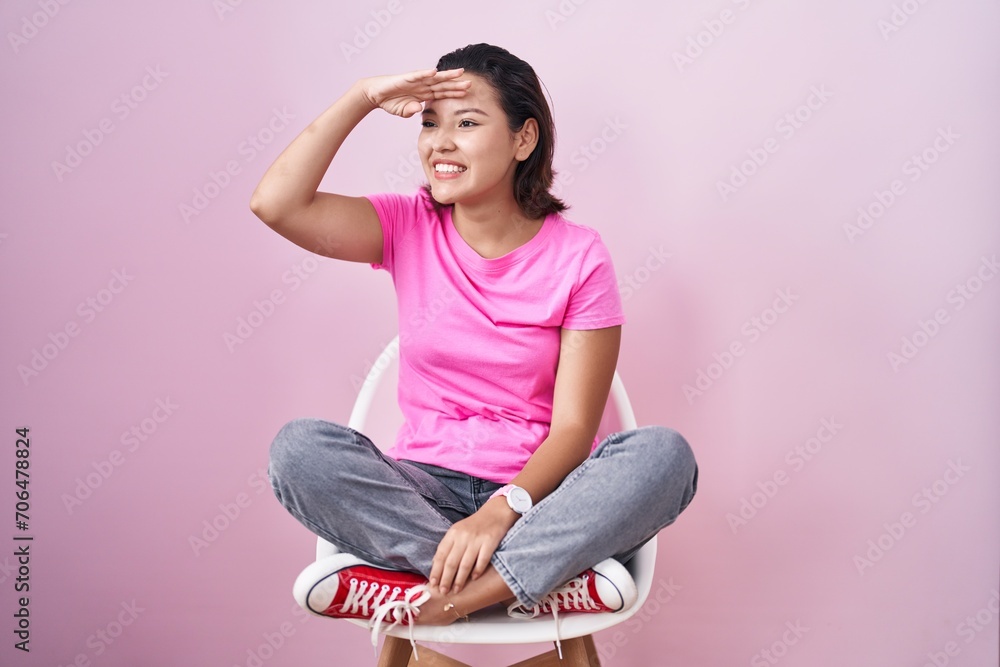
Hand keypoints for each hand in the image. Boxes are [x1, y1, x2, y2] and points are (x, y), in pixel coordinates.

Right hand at [356, 68, 470, 118]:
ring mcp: (415, 81)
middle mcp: (423, 86)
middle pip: (443, 85)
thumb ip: (411, 111)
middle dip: (456, 84)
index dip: (455, 94)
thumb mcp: (404, 111)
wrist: (375, 94)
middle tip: (471, 83)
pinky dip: (426, 73)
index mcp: (424, 94)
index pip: (443, 94)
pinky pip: (417, 75)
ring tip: (459, 73)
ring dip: (446, 76)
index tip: (467, 94)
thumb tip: (417, 109)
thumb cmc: (390, 101)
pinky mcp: (406, 78)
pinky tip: (435, 72)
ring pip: (434, 78)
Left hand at [430, 498, 516, 594]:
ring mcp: (477, 539)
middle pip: (451, 562)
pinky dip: (477, 571)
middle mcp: (463, 536)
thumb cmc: (476, 524)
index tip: (433, 584)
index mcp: (453, 533)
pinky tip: (474, 578)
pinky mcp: (490, 541)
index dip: (436, 571)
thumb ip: (448, 545)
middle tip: (443, 592)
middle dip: (446, 579)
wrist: (496, 511)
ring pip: (465, 564)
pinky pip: (482, 560)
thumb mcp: (458, 530)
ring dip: (460, 580)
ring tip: (456, 590)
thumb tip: (436, 565)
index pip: (440, 555)